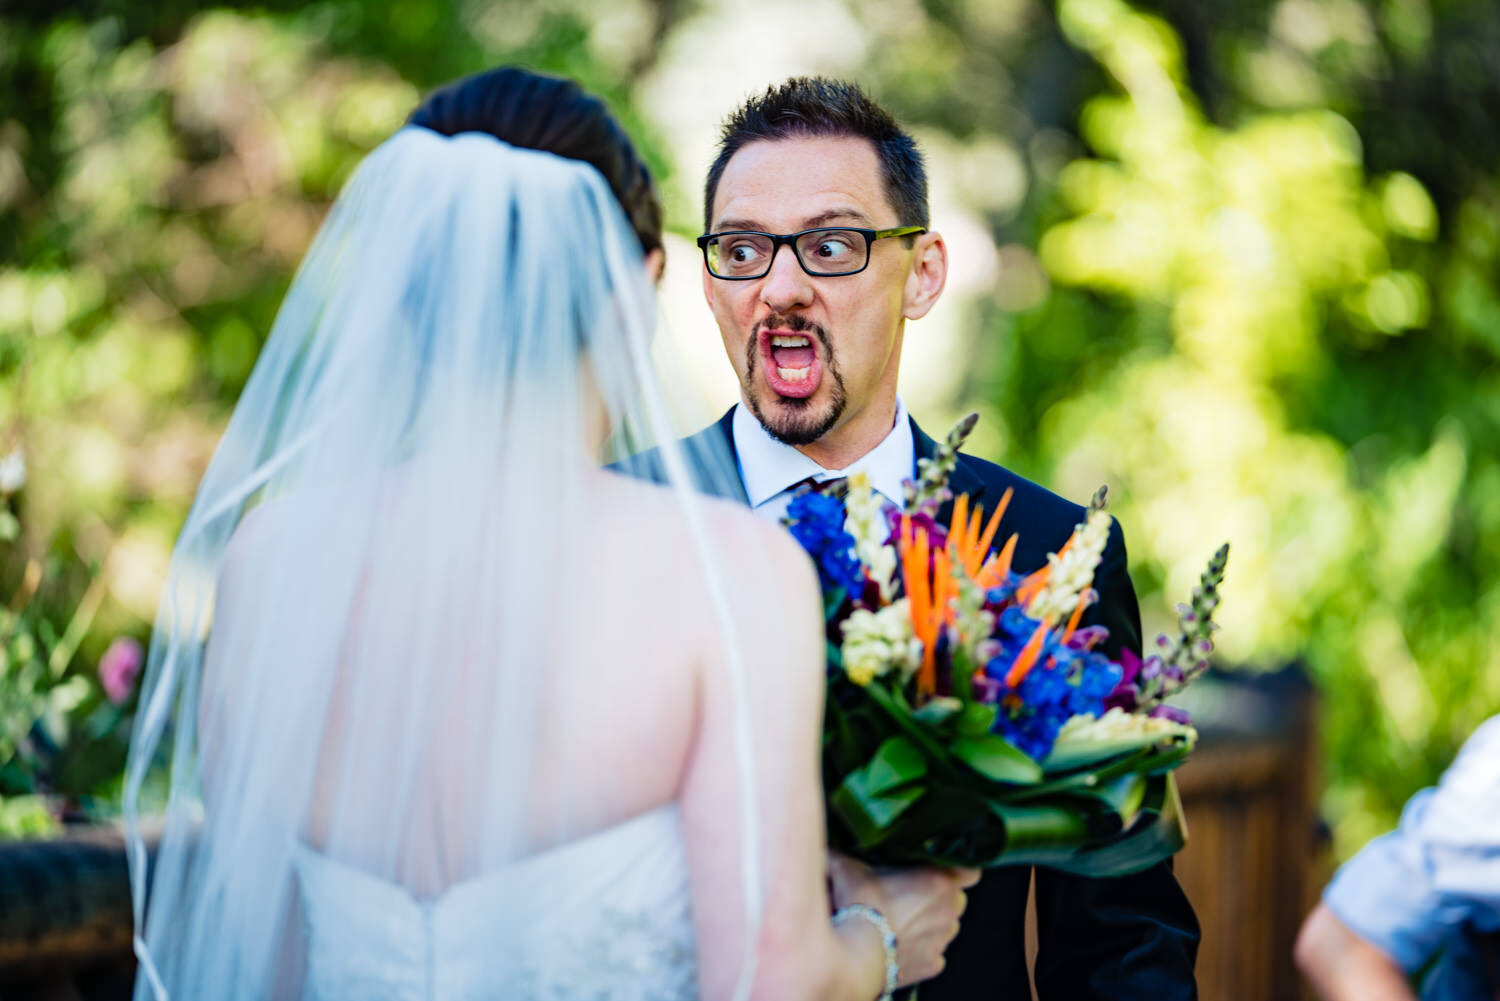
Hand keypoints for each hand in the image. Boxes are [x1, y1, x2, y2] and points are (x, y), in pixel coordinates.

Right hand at [827, 851, 980, 986]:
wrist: (856, 956)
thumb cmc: (858, 907)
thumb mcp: (846, 868)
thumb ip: (839, 852)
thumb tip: (824, 842)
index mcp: (939, 881)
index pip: (971, 870)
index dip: (960, 867)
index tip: (944, 866)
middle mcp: (949, 910)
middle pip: (956, 898)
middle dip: (940, 895)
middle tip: (911, 891)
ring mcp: (942, 940)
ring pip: (946, 926)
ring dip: (931, 922)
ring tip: (902, 919)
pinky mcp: (933, 965)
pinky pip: (934, 953)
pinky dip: (922, 949)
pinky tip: (899, 943)